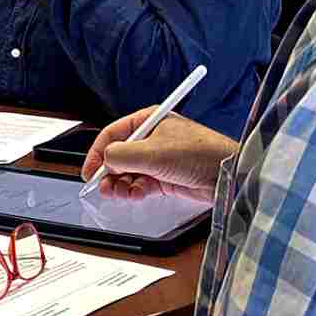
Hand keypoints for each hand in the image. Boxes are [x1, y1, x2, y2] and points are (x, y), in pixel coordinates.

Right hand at [81, 108, 239, 202]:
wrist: (227, 174)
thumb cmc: (198, 153)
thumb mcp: (153, 152)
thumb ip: (122, 155)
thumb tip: (105, 161)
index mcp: (148, 121)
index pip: (112, 134)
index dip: (98, 153)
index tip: (89, 171)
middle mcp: (151, 138)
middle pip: (118, 155)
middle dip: (109, 173)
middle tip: (103, 187)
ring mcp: (158, 158)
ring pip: (128, 172)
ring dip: (121, 185)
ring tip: (119, 193)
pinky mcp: (165, 176)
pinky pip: (141, 184)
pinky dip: (135, 191)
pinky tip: (135, 195)